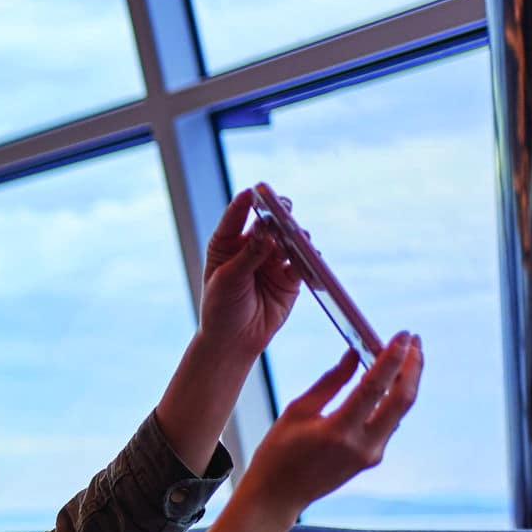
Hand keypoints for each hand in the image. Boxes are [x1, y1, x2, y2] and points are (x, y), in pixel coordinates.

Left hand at [197, 189, 302, 358]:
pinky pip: (303, 262)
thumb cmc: (221, 308)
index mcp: (226, 244)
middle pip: (268, 223)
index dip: (245, 203)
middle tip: (284, 207)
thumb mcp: (229, 280)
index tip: (253, 191)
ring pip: (289, 240)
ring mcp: (272, 261)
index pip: (236, 218)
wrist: (234, 341)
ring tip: (297, 236)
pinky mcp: (290, 277)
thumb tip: (266, 230)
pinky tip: (310, 255)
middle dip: (278, 213)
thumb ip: (249, 255)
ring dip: (295, 235)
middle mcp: (251, 247)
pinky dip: (309, 258)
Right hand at [239, 334, 424, 520]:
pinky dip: (392, 398)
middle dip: (413, 366)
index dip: (392, 358)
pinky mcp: (372, 458)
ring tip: (405, 355)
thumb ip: (330, 382)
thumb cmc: (278, 453)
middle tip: (413, 341)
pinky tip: (389, 382)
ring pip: (400, 411)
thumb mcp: (297, 411)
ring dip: (406, 381)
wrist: (279, 496)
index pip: (374, 387)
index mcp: (337, 431)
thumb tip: (354, 354)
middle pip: (402, 400)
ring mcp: (371, 454)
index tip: (403, 336)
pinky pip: (390, 422)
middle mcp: (362, 445)